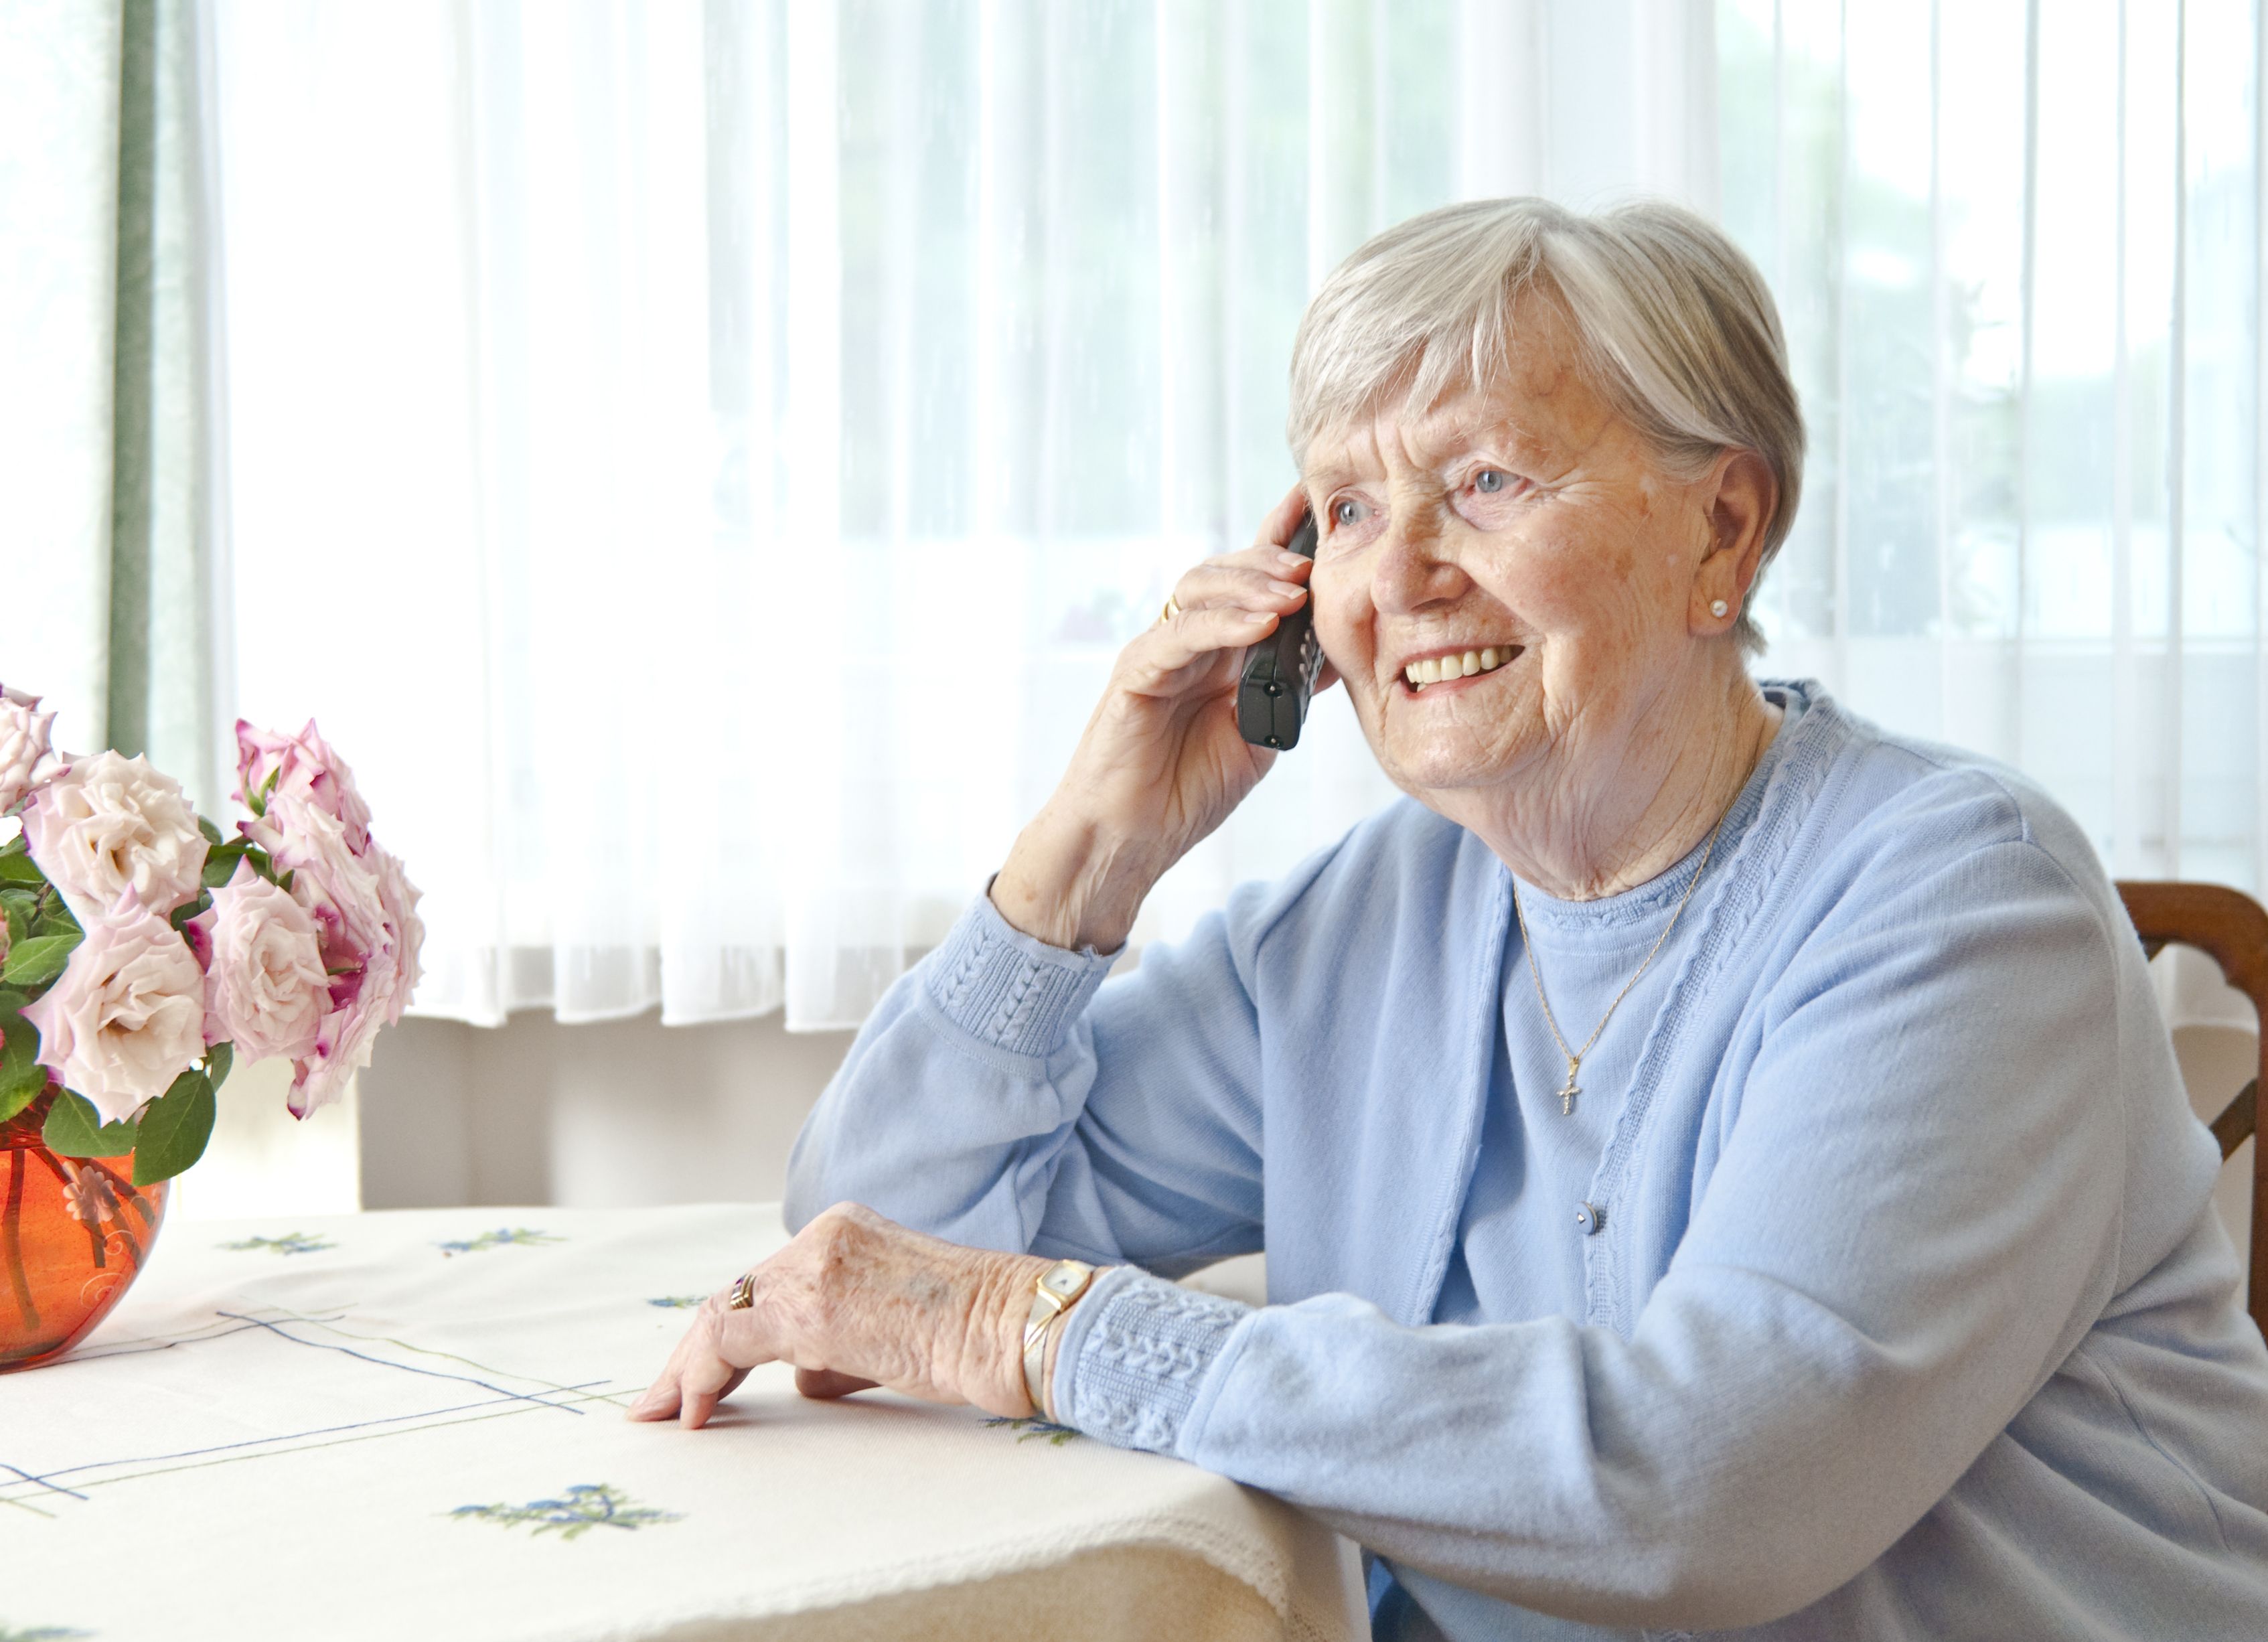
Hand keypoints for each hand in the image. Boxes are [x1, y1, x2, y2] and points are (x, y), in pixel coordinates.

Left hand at [628, 1202, 1050, 1429]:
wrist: (1021, 1329)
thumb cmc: (976, 1338)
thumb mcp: (893, 1331)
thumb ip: (839, 1345)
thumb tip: (803, 1378)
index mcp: (846, 1233)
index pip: (763, 1284)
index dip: (719, 1337)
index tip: (691, 1384)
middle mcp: (824, 1235)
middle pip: (734, 1296)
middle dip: (689, 1355)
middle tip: (657, 1407)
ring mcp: (817, 1265)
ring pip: (723, 1314)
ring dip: (686, 1371)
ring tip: (664, 1417)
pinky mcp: (815, 1306)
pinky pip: (730, 1339)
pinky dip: (701, 1377)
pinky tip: (696, 1414)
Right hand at [991, 484, 1328, 951]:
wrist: (1132, 837)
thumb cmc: (1187, 790)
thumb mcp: (1261, 734)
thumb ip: (1290, 691)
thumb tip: (1339, 653)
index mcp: (1218, 650)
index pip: (1251, 582)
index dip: (1281, 540)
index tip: (1322, 509)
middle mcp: (1187, 641)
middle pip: (1227, 571)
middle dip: (1272, 558)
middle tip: (1315, 561)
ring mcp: (1159, 651)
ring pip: (1200, 588)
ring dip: (1252, 584)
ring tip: (1295, 590)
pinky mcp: (1136, 672)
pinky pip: (1181, 633)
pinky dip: (1223, 623)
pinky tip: (1261, 622)